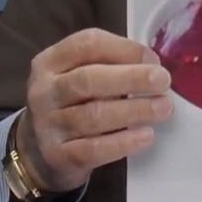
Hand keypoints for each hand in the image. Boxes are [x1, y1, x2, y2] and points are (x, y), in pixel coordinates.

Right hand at [19, 28, 172, 193]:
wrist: (39, 153)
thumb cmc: (71, 104)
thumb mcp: (78, 76)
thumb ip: (108, 65)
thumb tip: (152, 66)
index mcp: (50, 62)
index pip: (87, 45)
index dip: (123, 48)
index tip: (153, 58)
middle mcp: (44, 91)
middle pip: (88, 79)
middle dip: (131, 78)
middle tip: (163, 81)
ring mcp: (48, 125)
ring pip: (94, 115)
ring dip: (134, 110)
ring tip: (163, 108)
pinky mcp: (58, 156)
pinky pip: (94, 149)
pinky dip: (123, 142)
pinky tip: (145, 136)